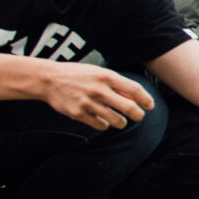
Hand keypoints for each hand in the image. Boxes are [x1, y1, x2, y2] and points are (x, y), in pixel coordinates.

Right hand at [40, 62, 156, 129]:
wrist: (49, 80)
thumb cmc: (78, 75)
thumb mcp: (99, 72)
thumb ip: (117, 85)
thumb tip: (136, 98)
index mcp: (107, 76)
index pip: (134, 89)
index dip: (146, 99)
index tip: (150, 105)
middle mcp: (99, 90)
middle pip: (129, 108)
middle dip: (138, 115)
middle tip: (137, 116)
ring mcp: (88, 103)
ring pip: (117, 121)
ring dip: (121, 122)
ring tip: (119, 119)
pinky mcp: (78, 114)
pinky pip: (101, 125)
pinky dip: (105, 125)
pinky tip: (103, 119)